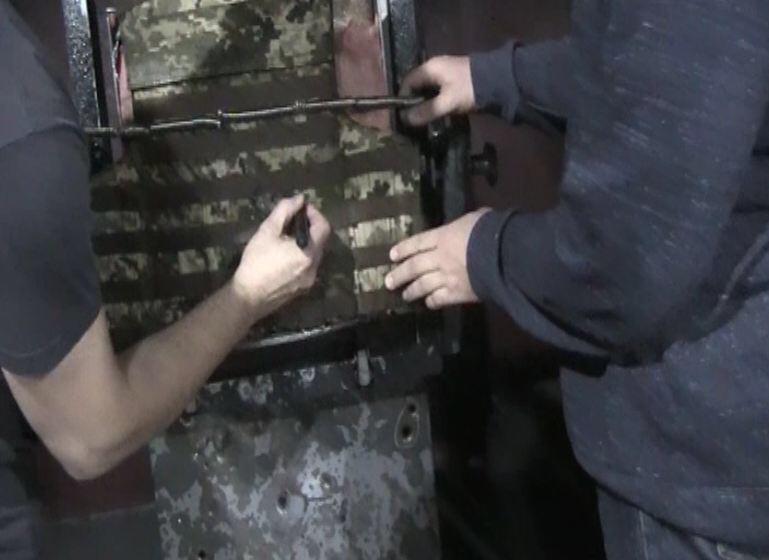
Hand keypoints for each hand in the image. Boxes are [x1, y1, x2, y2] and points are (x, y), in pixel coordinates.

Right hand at [233, 195, 330, 314]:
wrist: (247, 297)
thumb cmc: (256, 262)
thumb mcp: (267, 231)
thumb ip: (284, 212)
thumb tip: (299, 199)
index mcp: (308, 251)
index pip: (324, 227)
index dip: (315, 214)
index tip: (300, 209)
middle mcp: (315, 266)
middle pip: (320, 241)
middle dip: (309, 228)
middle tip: (291, 222)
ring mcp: (310, 279)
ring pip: (314, 255)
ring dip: (305, 243)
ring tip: (285, 239)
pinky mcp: (303, 288)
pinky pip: (308, 267)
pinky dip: (301, 257)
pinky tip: (284, 257)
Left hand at [385, 209, 488, 308]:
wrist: (504, 254)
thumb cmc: (492, 230)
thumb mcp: (477, 219)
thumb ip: (467, 225)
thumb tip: (471, 224)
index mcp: (443, 236)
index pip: (418, 242)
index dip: (404, 249)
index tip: (392, 256)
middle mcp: (439, 258)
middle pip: (414, 267)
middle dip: (400, 275)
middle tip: (388, 282)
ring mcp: (446, 277)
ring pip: (422, 285)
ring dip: (412, 291)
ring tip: (405, 296)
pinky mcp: (457, 293)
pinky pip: (439, 299)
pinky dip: (432, 302)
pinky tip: (428, 303)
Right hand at [400, 56, 475, 126]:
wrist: (500, 82)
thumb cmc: (469, 89)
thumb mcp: (447, 102)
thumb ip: (426, 110)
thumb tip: (405, 119)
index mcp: (430, 68)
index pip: (407, 81)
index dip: (402, 98)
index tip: (402, 116)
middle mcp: (436, 68)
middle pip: (417, 86)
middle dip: (413, 103)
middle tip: (411, 121)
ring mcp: (447, 75)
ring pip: (428, 91)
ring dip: (425, 105)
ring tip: (423, 121)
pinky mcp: (456, 83)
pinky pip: (439, 93)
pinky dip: (436, 103)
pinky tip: (437, 115)